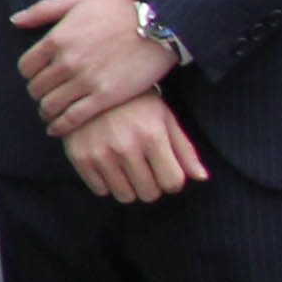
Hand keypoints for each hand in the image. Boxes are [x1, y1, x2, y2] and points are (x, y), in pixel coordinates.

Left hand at [14, 0, 178, 135]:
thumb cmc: (120, 9)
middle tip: (47, 95)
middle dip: (39, 93)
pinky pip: (72, 118)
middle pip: (37, 88)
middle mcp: (67, 61)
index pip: (26, 67)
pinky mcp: (105, 96)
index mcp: (56, 39)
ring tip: (51, 113)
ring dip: (47, 111)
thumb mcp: (79, 1)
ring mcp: (85, 80)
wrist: (162, 22)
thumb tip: (14, 20)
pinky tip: (57, 128)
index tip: (38, 76)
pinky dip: (60, 126)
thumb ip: (44, 10)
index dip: (30, 74)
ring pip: (50, 105)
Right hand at [63, 91, 203, 203]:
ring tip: (127, 169)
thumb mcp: (165, 118)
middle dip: (152, 186)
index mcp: (152, 135)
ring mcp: (100, 153)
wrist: (91, 86)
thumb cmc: (136, 103)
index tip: (166, 171)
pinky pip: (100, 190)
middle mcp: (126, 146)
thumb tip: (202, 178)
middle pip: (149, 193)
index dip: (173, 181)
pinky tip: (109, 166)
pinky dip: (107, 183)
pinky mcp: (79, 157)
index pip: (173, 182)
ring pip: (125, 196)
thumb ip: (185, 149)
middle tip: (146, 170)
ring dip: (130, 187)